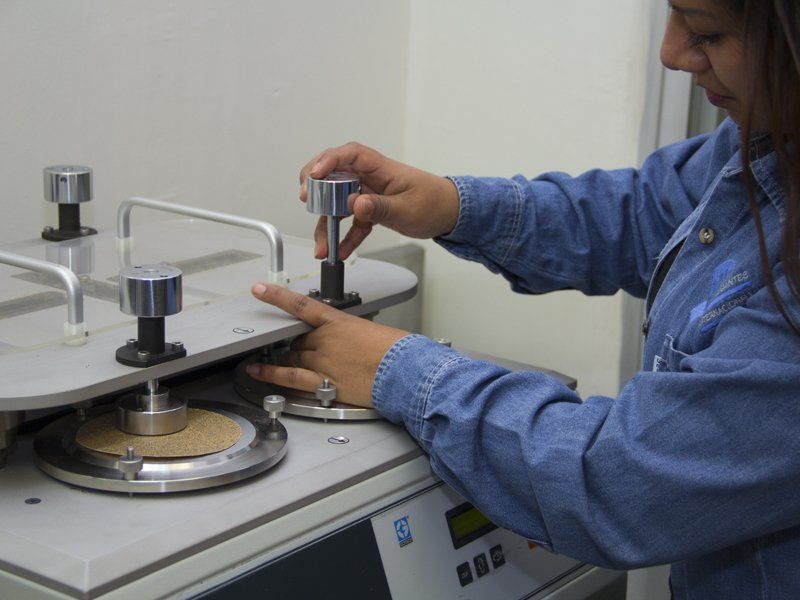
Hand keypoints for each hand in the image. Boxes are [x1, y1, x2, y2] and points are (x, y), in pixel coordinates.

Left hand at [247, 283, 408, 406]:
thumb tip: (351, 342)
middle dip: (296, 346)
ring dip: (283, 360)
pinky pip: (291, 377)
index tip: (260, 290)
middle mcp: (326, 340)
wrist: (405, 371)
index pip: (301, 305)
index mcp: (338, 322)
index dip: (277, 296)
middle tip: (293, 349)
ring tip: (268, 363)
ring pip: (292, 357)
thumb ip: (354, 334)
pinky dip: (273, 375)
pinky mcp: (324, 382)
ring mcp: (323, 361)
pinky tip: (259, 373)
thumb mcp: (373, 332)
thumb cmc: (397, 351)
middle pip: (298, 340)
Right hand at [299, 142, 459, 259]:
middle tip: (307, 202)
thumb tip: (355, 204)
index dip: (328, 160)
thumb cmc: (434, 202)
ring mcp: (367, 195)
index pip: (350, 155)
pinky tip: (338, 252)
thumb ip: (380, 207)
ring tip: (321, 246)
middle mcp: (369, 178)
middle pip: (334, 177)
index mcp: (380, 167)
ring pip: (338, 205)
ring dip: (327, 224)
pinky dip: (344, 239)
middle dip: (317, 189)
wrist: (449, 214)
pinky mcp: (370, 212)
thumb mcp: (408, 207)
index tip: (314, 174)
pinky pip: (351, 224)